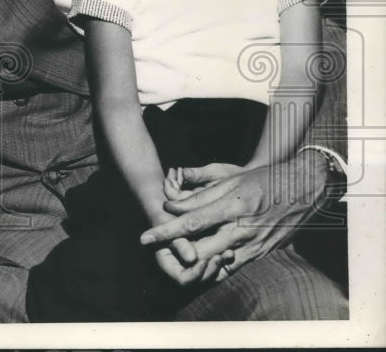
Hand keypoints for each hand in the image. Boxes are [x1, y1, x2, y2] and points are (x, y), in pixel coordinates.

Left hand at [140, 155, 326, 276]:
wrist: (302, 189)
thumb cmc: (261, 179)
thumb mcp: (229, 179)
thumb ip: (199, 195)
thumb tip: (171, 206)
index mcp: (232, 207)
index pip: (190, 223)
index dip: (166, 232)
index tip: (145, 237)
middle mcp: (241, 229)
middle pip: (201, 250)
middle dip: (177, 253)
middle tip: (157, 252)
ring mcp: (253, 244)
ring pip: (216, 263)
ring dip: (194, 262)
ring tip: (176, 257)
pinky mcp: (262, 254)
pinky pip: (233, 268)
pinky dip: (215, 267)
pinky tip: (202, 263)